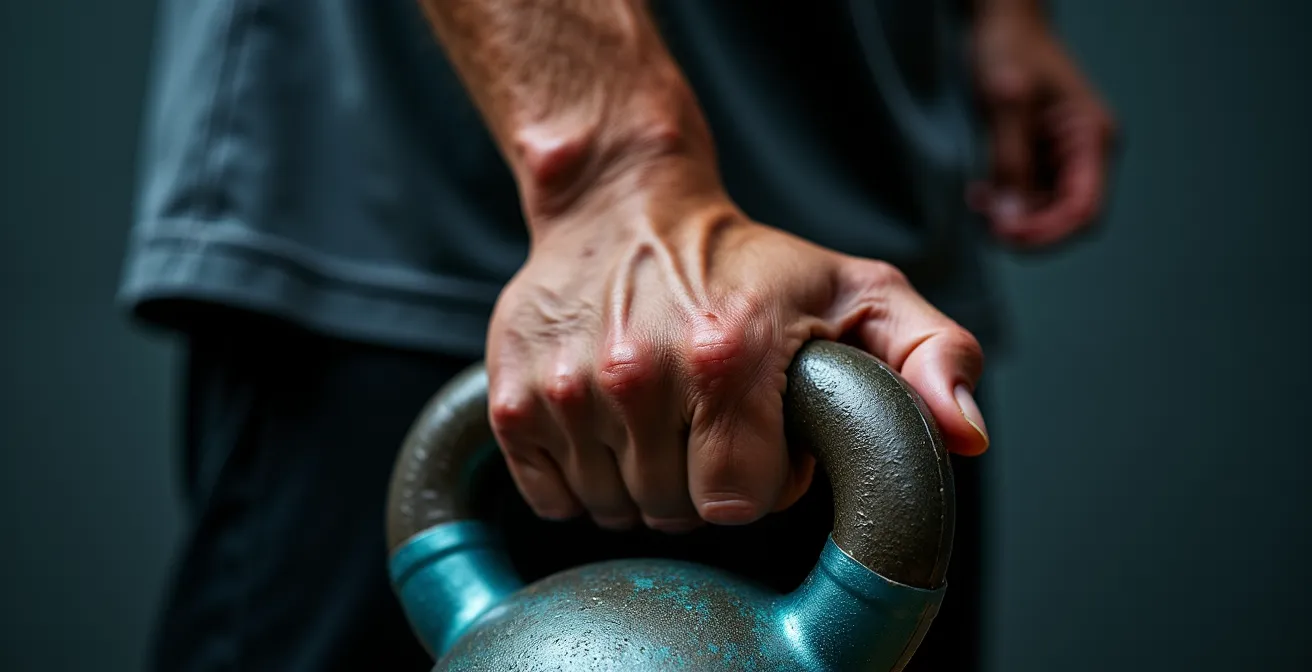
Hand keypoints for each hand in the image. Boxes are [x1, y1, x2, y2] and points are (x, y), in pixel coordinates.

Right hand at [486, 156, 989, 533]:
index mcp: (727, 351)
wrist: (621, 205)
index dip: (762, 481)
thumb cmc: (749, 261)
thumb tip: (962, 435)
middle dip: (703, 482)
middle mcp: (636, 372)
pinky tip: (608, 424)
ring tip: (661, 417)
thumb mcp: (861, 291)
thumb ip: (932, 356)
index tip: (763, 439)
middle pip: (675, 512)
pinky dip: (581, 477)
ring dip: (642, 481)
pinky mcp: (511, 400)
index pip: (740, 501)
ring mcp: (565, 388)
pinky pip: (551, 497)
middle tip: (711, 422)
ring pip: (612, 509)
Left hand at [970, 11, 1117, 247]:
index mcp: (1092, 138)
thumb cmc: (1010, 49)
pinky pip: (1029, 194)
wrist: (1003, 22)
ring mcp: (1064, 156)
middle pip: (1067, 217)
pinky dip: (1006, 202)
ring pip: (1045, 211)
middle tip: (986, 225)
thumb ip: (1010, 161)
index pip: (1084, 210)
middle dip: (1028, 228)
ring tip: (979, 204)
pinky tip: (980, 195)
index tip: (1007, 236)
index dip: (1048, 233)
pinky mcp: (1042, 156)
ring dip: (1013, 217)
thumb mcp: (1005, 102)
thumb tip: (1010, 218)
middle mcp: (1086, 153)